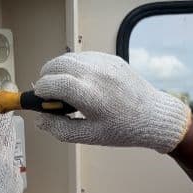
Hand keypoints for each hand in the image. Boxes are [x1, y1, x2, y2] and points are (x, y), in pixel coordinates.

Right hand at [33, 51, 191, 152]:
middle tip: (49, 93)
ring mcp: (104, 62)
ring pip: (68, 58)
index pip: (50, 82)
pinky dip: (75, 67)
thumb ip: (59, 128)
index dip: (40, 91)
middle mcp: (95, 73)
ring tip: (65, 88)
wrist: (154, 116)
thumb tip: (40, 118)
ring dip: (59, 70)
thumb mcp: (89, 135)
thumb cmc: (124, 129)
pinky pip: (83, 57)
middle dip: (46, 77)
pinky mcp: (111, 58)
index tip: (39, 99)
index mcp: (88, 94)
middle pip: (55, 64)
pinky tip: (82, 82)